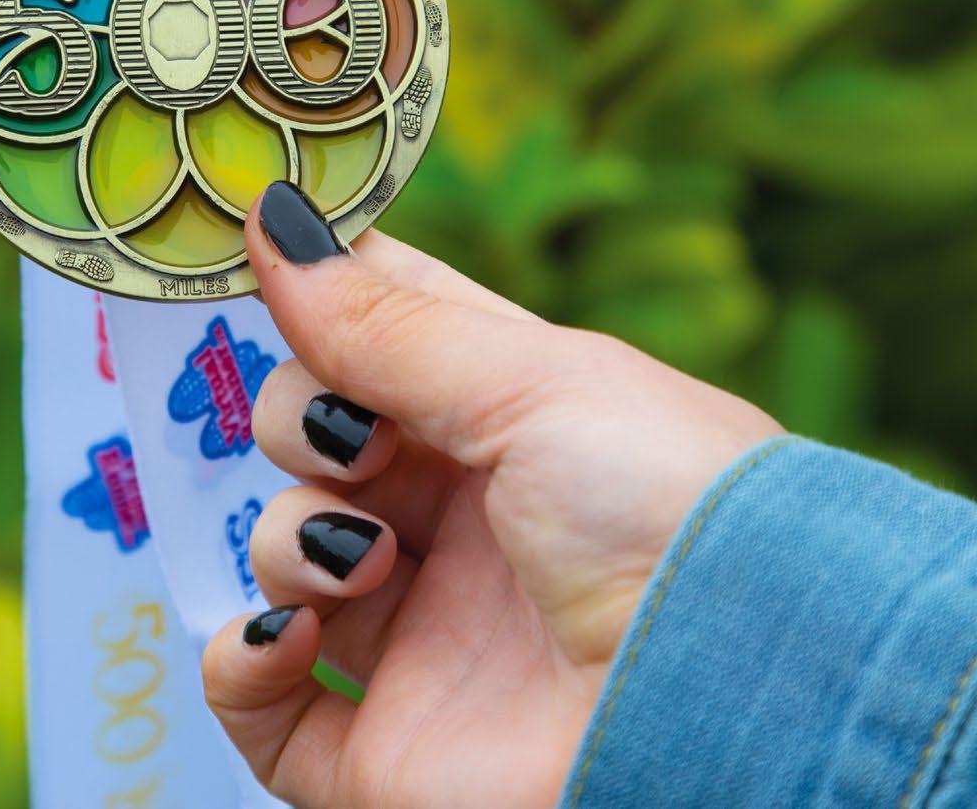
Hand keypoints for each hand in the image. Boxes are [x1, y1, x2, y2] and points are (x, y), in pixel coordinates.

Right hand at [202, 182, 780, 807]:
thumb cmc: (673, 512)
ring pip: (286, 550)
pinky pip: (259, 699)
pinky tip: (292, 630)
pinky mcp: (383, 750)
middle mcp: (466, 526)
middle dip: (308, 421)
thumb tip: (276, 226)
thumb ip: (388, 322)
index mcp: (517, 422)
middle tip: (357, 441)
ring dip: (292, 535)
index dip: (324, 300)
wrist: (733, 699)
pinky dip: (243, 657)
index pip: (390, 338)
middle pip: (320, 438)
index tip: (265, 253)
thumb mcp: (534, 382)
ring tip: (367, 556)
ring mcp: (422, 639)